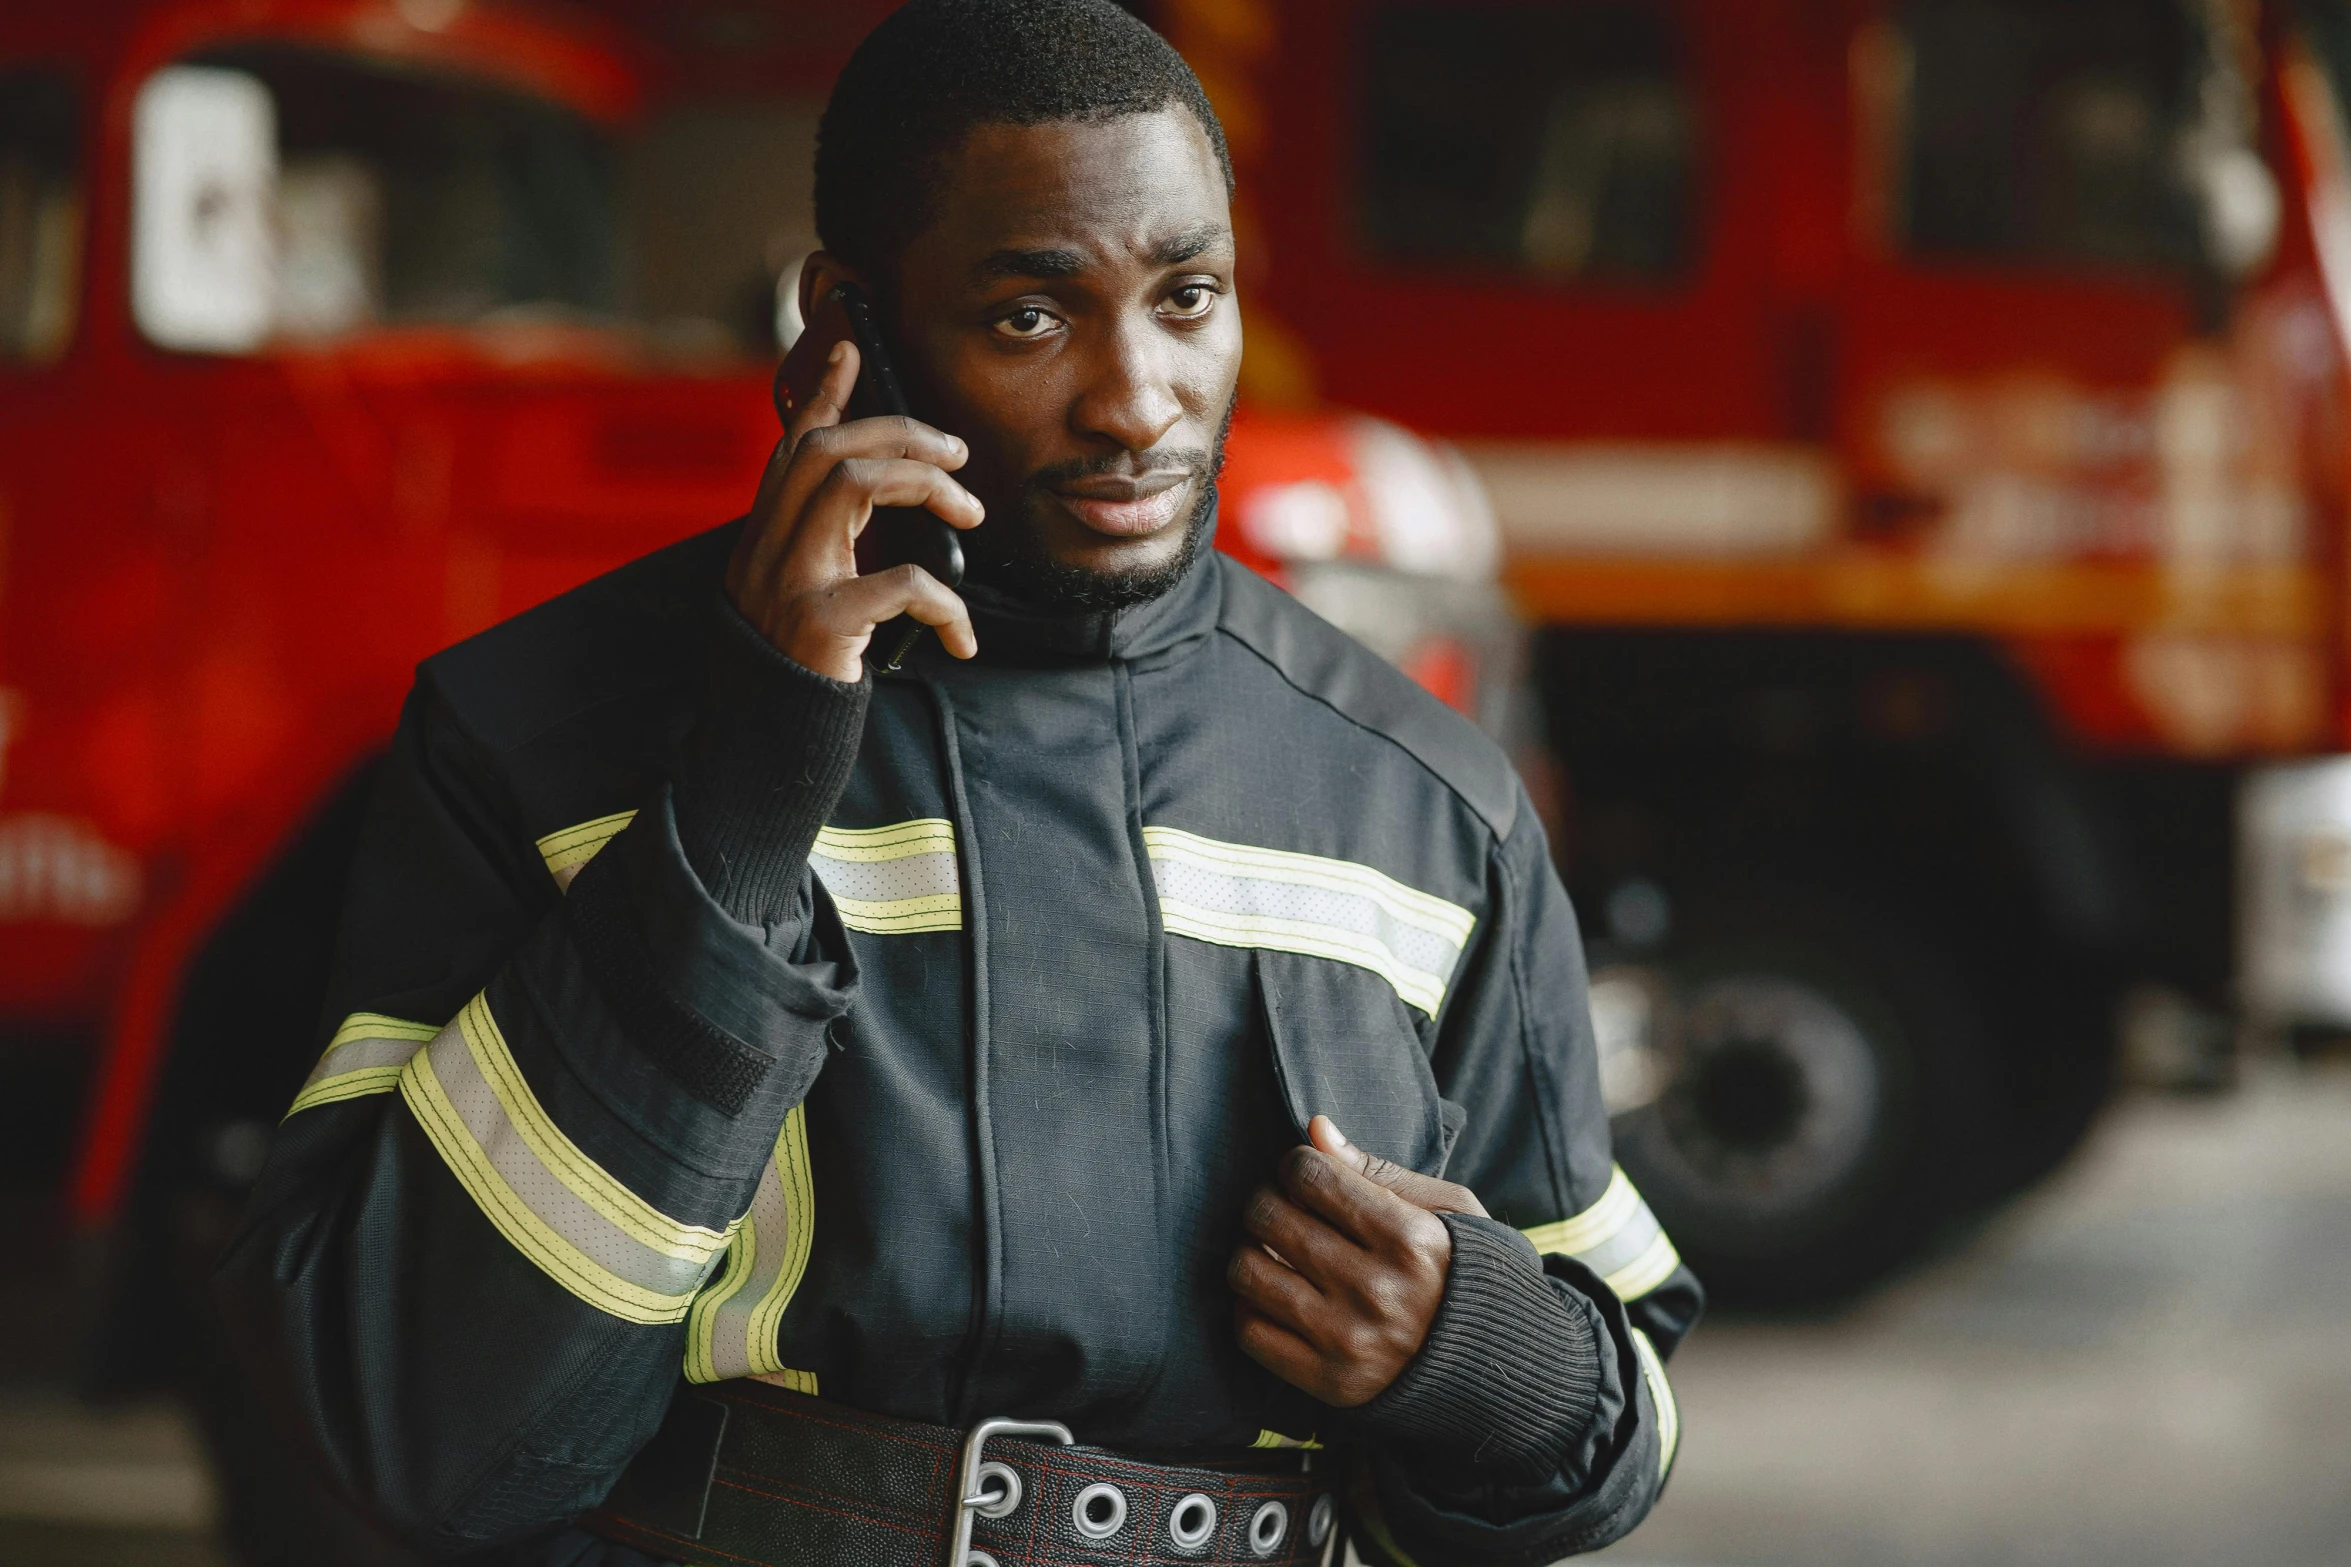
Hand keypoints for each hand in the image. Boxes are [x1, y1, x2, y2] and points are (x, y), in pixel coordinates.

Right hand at [724, 340, 986, 681]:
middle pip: (827, 450)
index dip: (822, 394)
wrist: (761, 755)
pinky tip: (961, 635)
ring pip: (851, 485)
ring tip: (968, 516)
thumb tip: (883, 513)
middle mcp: (767, 551)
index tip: (852, 350)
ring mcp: (788, 582)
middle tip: (957, 454)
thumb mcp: (804, 603)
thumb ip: (827, 554)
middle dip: (900, 433)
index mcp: (765, 541)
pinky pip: (897, 581)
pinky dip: (944, 601)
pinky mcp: (818, 624)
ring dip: (924, 485)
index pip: (792, 449)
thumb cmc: (800, 677)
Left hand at [1229, 1115, 1489, 1407]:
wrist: (1494, 1366)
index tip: (1305, 1174)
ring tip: (1271, 1248)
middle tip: (1281, 1205)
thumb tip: (1316, 1128)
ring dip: (1249, 1250)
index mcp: (1409, 1239)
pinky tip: (1274, 1293)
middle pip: (1269, 1219)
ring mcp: (1348, 1340)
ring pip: (1247, 1273)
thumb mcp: (1447, 1211)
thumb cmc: (1464, 1272)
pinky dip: (1250, 1304)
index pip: (1311, 1176)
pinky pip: (1250, 1331)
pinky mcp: (1327, 1381)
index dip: (1297, 1164)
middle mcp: (1375, 1291)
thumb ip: (1378, 1170)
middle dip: (1266, 1199)